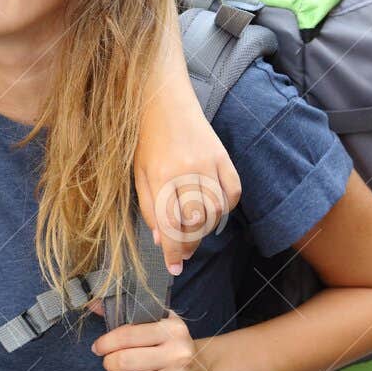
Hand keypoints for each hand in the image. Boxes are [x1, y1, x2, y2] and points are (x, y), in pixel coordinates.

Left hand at [91, 312, 214, 370]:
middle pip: (123, 362)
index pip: (126, 335)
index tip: (99, 347)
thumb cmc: (174, 347)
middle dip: (109, 363)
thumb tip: (93, 305)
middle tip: (111, 363)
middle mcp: (177, 354)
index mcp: (172, 330)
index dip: (105, 343)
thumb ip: (128, 314)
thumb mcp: (159, 323)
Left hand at [134, 107, 240, 275]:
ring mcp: (208, 163)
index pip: (171, 225)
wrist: (164, 102)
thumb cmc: (147, 142)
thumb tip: (162, 241)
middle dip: (190, 244)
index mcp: (160, 176)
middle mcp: (186, 171)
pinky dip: (225, 207)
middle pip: (196, 222)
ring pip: (216, 211)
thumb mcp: (139, 175)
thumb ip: (150, 208)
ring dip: (206, 229)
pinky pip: (232, 193)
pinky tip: (212, 210)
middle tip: (183, 254)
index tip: (175, 268)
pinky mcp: (223, 157)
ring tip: (194, 232)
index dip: (173, 251)